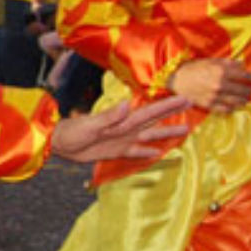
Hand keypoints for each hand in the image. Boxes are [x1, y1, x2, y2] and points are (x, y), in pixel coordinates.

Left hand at [51, 94, 190, 162]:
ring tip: (184, 130)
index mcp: (122, 120)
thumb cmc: (72, 131)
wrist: (59, 143)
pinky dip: (147, 152)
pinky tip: (158, 152)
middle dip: (171, 113)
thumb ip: (109, 116)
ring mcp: (122, 140)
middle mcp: (126, 128)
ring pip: (149, 135)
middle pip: (154, 119)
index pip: (149, 111)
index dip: (167, 106)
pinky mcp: (116, 151)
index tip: (184, 98)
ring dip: (165, 133)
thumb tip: (128, 104)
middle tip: (191, 106)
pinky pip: (136, 152)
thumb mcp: (90, 124)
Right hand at [166, 58, 250, 112]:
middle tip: (249, 90)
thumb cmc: (192, 68)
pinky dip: (233, 108)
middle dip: (249, 90)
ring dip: (244, 100)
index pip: (245, 76)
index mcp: (222, 71)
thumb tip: (242, 65)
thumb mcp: (210, 61)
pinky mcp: (210, 105)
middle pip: (244, 90)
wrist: (175, 80)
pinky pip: (227, 109)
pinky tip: (233, 105)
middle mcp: (221, 84)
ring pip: (238, 102)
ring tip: (244, 99)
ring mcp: (215, 96)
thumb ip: (227, 63)